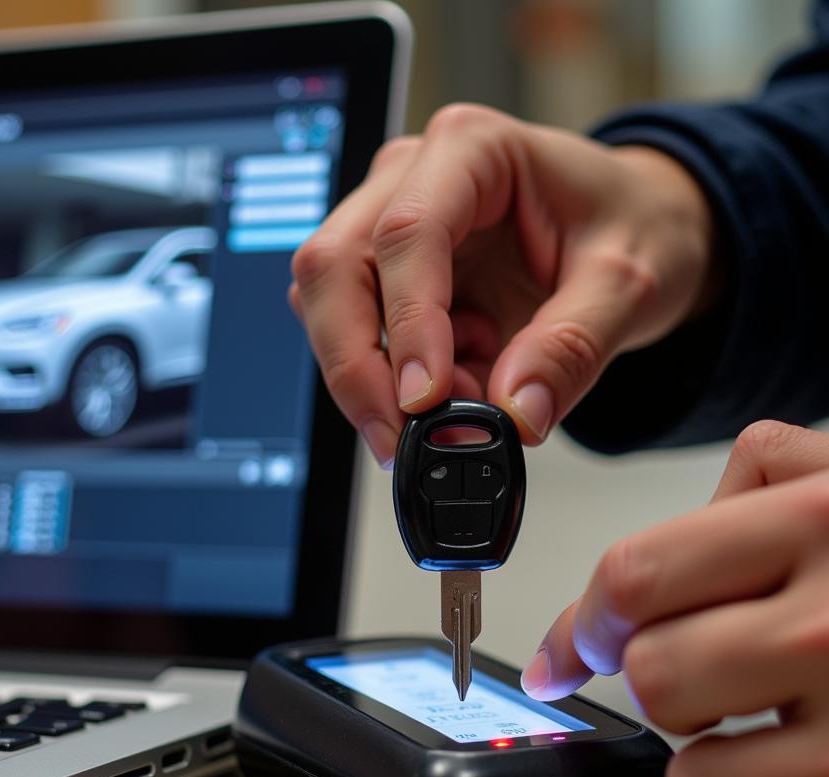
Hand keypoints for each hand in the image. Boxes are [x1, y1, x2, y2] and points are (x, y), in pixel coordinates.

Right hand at [289, 104, 715, 463]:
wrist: (635, 230)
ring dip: (374, 379)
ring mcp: (386, 228)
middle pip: (334, 269)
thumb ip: (573, 348)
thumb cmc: (633, 224)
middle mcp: (409, 180)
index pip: (406, 234)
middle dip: (358, 366)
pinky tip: (455, 387)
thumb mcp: (629, 283)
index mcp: (472, 150)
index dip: (408, 325)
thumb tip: (516, 414)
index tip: (426, 399)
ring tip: (456, 409)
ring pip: (327, 307)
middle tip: (402, 439)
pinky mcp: (385, 280)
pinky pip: (358, 337)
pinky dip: (392, 383)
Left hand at [524, 421, 828, 776]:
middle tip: (714, 680)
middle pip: (656, 681)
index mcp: (818, 525)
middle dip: (667, 685)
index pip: (635, 578)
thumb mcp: (827, 490)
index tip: (583, 649)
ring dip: (716, 773)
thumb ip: (711, 527)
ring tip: (768, 739)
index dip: (591, 622)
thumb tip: (584, 631)